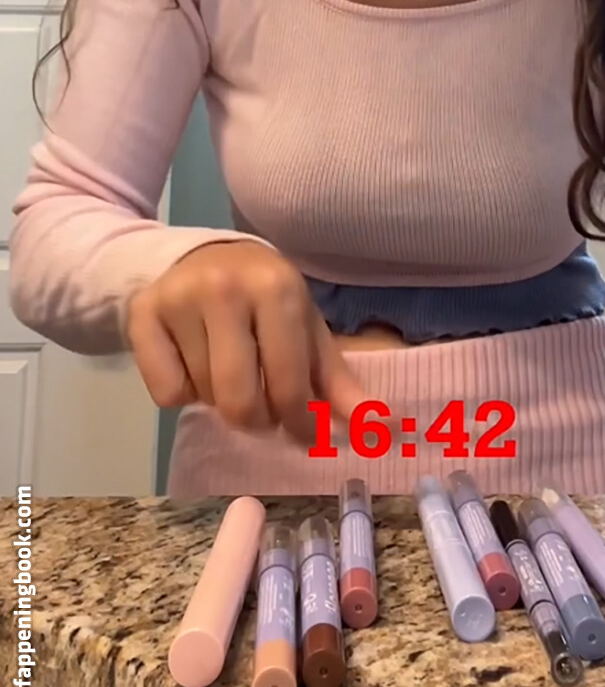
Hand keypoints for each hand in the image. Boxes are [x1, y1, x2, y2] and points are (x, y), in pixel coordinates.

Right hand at [125, 242, 365, 443]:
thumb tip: (378, 427)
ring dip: (218, 399)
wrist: (198, 258)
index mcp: (278, 288)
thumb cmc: (264, 301)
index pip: (290, 384)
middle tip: (257, 402)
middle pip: (241, 401)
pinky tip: (190, 361)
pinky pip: (164, 392)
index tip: (300, 429)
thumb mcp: (306, 330)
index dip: (299, 421)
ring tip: (225, 367)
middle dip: (254, 418)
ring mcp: (181, 297)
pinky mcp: (144, 313)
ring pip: (203, 397)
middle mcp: (227, 287)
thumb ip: (338, 382)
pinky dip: (179, 391)